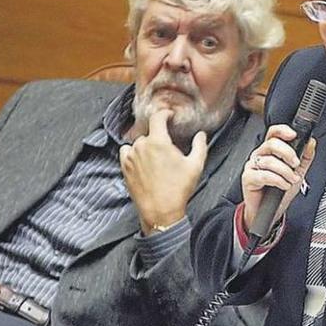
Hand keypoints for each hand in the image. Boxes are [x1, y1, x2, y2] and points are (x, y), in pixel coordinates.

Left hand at [120, 109, 207, 234]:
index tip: (169, 116)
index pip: (158, 117)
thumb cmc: (178, 190)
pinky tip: (143, 162)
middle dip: (159, 136)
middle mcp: (141, 146)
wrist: (160, 211)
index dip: (165, 114)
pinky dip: (134, 153)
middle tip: (168, 147)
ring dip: (147, 145)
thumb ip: (200, 146)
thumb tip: (201, 135)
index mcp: (158, 142)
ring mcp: (131, 157)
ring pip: (138, 142)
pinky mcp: (124, 167)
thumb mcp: (195, 166)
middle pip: (149, 132)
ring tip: (156, 157)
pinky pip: (127, 152)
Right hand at [242, 124, 316, 230]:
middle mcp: (260, 155)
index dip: (282, 130)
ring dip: (285, 172)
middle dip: (287, 153)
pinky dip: (277, 180)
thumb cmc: (280, 191)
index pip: (273, 133)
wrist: (272, 211)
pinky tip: (284, 185)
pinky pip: (263, 175)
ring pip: (269, 161)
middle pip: (271, 144)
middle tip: (296, 164)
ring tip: (292, 180)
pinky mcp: (248, 178)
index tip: (294, 135)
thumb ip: (305, 157)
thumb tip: (311, 142)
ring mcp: (252, 166)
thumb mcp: (298, 172)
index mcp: (270, 151)